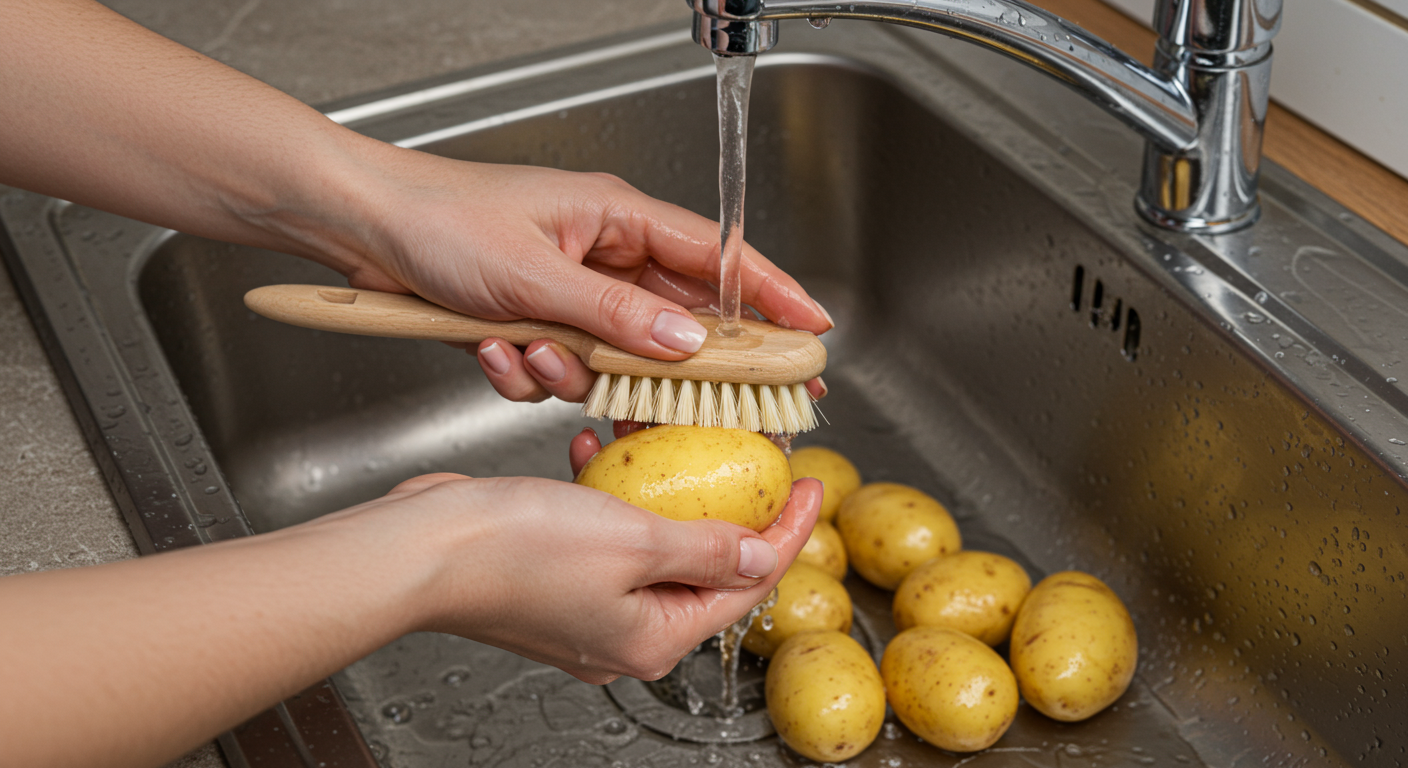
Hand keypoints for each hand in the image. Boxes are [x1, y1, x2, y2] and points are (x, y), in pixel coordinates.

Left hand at [336, 155, 831, 403]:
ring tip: (527, 352)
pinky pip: (560, 368)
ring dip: (574, 371)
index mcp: (617, 218)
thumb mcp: (535, 276)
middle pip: (673, 318)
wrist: (359, 229)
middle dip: (673, 363)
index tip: (814, 332)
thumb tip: (687, 344)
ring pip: (612, 356)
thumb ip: (616, 317)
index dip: (772, 295)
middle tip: (709, 403)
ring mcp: (569, 291)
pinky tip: (493, 351)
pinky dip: (529, 372)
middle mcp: (601, 254)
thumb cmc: (439, 220)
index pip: (718, 257)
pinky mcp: (534, 322)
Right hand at [383, 472, 822, 682]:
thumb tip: (761, 556)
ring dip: (666, 488)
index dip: (787, 531)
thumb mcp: (634, 540)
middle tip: (751, 456)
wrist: (420, 550)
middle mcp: (623, 635)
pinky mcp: (553, 580)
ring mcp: (586, 610)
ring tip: (674, 438)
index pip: (748, 585)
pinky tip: (602, 450)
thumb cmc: (517, 552)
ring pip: (652, 544)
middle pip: (705, 568)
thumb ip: (706, 550)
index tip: (810, 482)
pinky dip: (612, 495)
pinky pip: (605, 536)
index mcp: (654, 640)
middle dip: (727, 505)